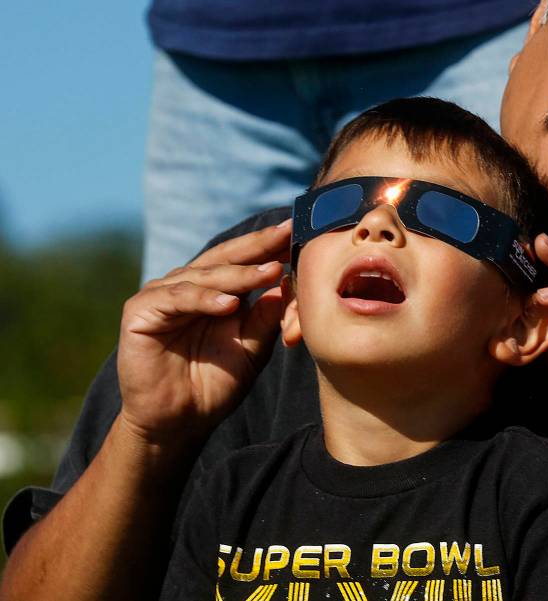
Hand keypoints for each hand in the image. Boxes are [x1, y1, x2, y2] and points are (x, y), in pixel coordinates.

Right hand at [116, 220, 290, 447]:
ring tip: (270, 272)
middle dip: (259, 246)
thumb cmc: (215, 384)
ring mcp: (162, 295)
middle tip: (287, 234)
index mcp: (214, 289)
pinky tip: (229, 304)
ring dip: (239, 274)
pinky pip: (177, 299)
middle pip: (225, 258)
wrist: (178, 422)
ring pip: (205, 276)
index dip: (270, 246)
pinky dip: (204, 299)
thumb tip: (289, 283)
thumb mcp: (251, 349)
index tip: (299, 233)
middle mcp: (187, 285)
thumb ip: (267, 317)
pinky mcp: (141, 312)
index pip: (244, 259)